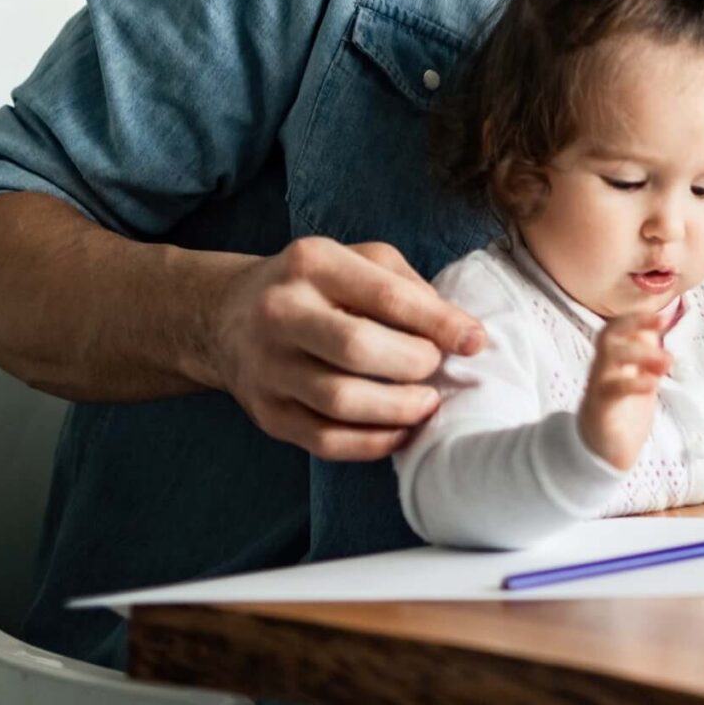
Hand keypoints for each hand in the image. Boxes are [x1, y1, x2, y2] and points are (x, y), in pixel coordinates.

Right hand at [206, 237, 485, 461]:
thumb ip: (410, 288)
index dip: (440, 324)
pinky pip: (324, 440)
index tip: (475, 342)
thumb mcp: (359, 261)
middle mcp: (281, 313)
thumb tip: (462, 332)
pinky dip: (372, 443)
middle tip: (436, 368)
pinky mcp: (265, 413)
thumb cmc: (316, 286)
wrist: (228, 316)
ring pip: (341, 401)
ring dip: (399, 409)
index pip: (387, 297)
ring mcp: (267, 367)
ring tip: (426, 403)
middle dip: (414, 364)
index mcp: (312, 263)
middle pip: (359, 348)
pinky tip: (399, 432)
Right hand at [579, 307, 673, 470]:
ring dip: (639, 353)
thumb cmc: (622, 413)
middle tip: (663, 328)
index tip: (663, 317)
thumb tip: (659, 336)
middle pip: (607, 337)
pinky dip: (633, 383)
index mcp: (612, 362)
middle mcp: (602, 370)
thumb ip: (648, 360)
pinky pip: (611, 391)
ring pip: (607, 358)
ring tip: (667, 361)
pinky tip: (652, 383)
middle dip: (633, 325)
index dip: (636, 318)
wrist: (603, 453)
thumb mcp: (640, 381)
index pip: (617, 329)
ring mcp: (599, 389)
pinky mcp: (601, 410)